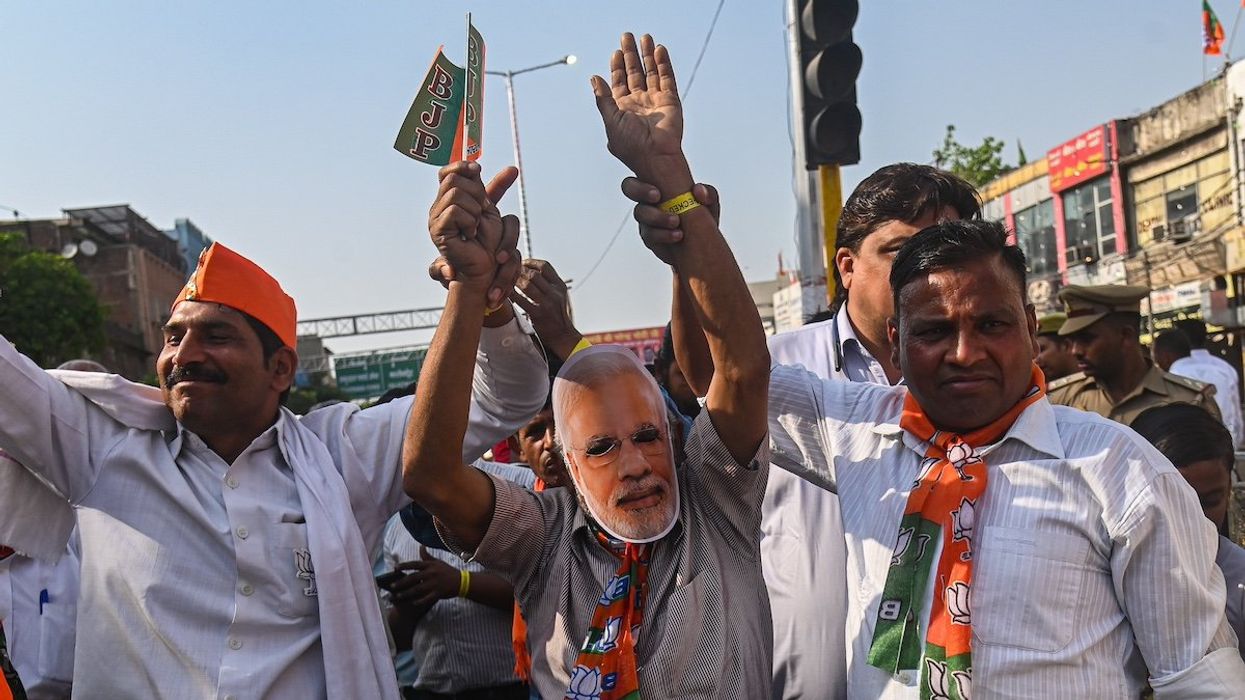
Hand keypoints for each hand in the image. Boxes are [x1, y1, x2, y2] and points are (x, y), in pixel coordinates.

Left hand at [388, 546, 461, 607]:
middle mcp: (431, 574)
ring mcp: (435, 584)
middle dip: (401, 582)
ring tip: (398, 596)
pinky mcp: (438, 593)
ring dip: (407, 593)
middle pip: (413, 578)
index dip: (404, 566)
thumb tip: (420, 546)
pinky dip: (420, 600)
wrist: (461, 581)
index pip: (415, 564)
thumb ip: (427, 556)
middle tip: (392, 585)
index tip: (395, 568)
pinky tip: (413, 602)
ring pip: (418, 589)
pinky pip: (427, 598)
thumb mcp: (438, 562)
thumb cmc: (448, 571)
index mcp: (430, 566)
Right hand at [427, 162, 520, 304]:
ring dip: (475, 210)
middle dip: (476, 193)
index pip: (447, 172)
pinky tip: (470, 234)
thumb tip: (513, 168)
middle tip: (481, 214)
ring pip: (456, 193)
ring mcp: (436, 218)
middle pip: (454, 179)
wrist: (485, 269)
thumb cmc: (489, 243)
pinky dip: (469, 221)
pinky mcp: (437, 230)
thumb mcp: (492, 210)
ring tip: (475, 228)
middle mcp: (438, 207)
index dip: (462, 166)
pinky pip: (455, 210)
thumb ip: (497, 189)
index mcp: (448, 200)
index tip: (478, 170)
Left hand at [511, 259, 580, 359]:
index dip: (530, 262)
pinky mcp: (538, 315)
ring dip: (514, 281)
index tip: (521, 263)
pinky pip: (520, 300)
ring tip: (506, 281)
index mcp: (560, 286)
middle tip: (508, 271)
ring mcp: (547, 304)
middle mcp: (555, 293)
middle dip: (519, 271)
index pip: (545, 266)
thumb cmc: (557, 314)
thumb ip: (549, 284)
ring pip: (527, 285)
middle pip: (534, 274)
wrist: (564, 336)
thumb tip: (531, 270)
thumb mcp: (559, 296)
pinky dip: (511, 294)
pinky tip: (505, 293)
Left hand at [590, 33, 686, 185]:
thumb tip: (594, 78)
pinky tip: (659, 50)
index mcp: (623, 109)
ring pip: (651, 72)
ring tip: (645, 37)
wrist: (655, 159)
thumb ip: (603, 99)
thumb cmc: (631, 145)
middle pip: (634, 73)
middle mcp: (639, 103)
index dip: (617, 66)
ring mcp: (655, 100)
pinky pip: (666, 78)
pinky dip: (663, 64)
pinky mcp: (670, 101)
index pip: (619, 82)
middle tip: (627, 36)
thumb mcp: (611, 121)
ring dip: (647, 55)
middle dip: (630, 55)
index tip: (616, 51)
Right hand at [621, 177, 719, 264]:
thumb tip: (698, 190)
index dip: (643, 176)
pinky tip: (678, 235)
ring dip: (657, 216)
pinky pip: (649, 235)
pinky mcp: (649, 237)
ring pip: (640, 213)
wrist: (701, 248)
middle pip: (630, 187)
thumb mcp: (710, 205)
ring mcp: (646, 219)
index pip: (643, 172)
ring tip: (676, 221)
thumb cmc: (701, 220)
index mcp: (660, 185)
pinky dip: (663, 235)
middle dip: (640, 190)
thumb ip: (708, 193)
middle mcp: (649, 200)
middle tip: (657, 197)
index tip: (658, 190)